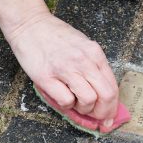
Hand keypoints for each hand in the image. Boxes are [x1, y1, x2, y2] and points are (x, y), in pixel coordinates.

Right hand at [0, 0, 118, 124]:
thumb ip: (93, 66)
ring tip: (75, 102)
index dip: (113, 107)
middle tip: (95, 117)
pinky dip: (66, 105)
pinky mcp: (46, 77)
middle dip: (102, 113)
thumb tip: (103, 94)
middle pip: (106, 96)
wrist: (29, 24)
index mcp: (95, 54)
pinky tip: (61, 96)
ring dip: (84, 109)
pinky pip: (66, 100)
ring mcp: (65, 69)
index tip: (109, 118)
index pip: (112, 86)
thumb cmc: (55, 36)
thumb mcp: (83, 45)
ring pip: (88, 100)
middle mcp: (84, 61)